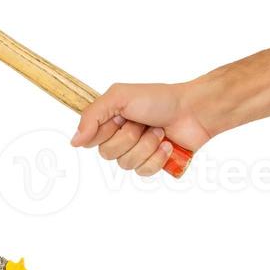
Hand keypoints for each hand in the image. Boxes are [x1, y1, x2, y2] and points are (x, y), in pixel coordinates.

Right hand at [72, 82, 213, 176]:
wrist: (195, 110)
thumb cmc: (160, 99)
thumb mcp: (119, 96)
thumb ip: (91, 115)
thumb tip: (74, 142)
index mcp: (109, 122)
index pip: (90, 140)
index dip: (104, 132)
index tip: (119, 118)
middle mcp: (120, 138)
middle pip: (107, 154)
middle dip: (129, 137)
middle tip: (143, 123)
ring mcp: (136, 152)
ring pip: (126, 164)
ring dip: (146, 146)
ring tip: (159, 132)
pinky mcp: (153, 164)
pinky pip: (143, 172)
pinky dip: (157, 158)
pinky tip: (167, 145)